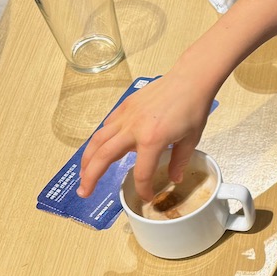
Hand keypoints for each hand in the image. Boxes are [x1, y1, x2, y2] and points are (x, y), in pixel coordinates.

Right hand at [75, 72, 214, 198]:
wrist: (190, 79)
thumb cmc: (193, 108)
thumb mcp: (191, 139)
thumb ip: (179, 161)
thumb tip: (174, 179)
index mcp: (152, 140)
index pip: (141, 173)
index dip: (143, 189)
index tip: (147, 196)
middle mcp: (133, 129)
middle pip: (104, 156)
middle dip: (91, 177)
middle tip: (84, 193)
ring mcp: (126, 116)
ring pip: (98, 140)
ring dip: (87, 159)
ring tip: (82, 174)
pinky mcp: (124, 106)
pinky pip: (106, 126)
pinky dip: (100, 140)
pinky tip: (99, 149)